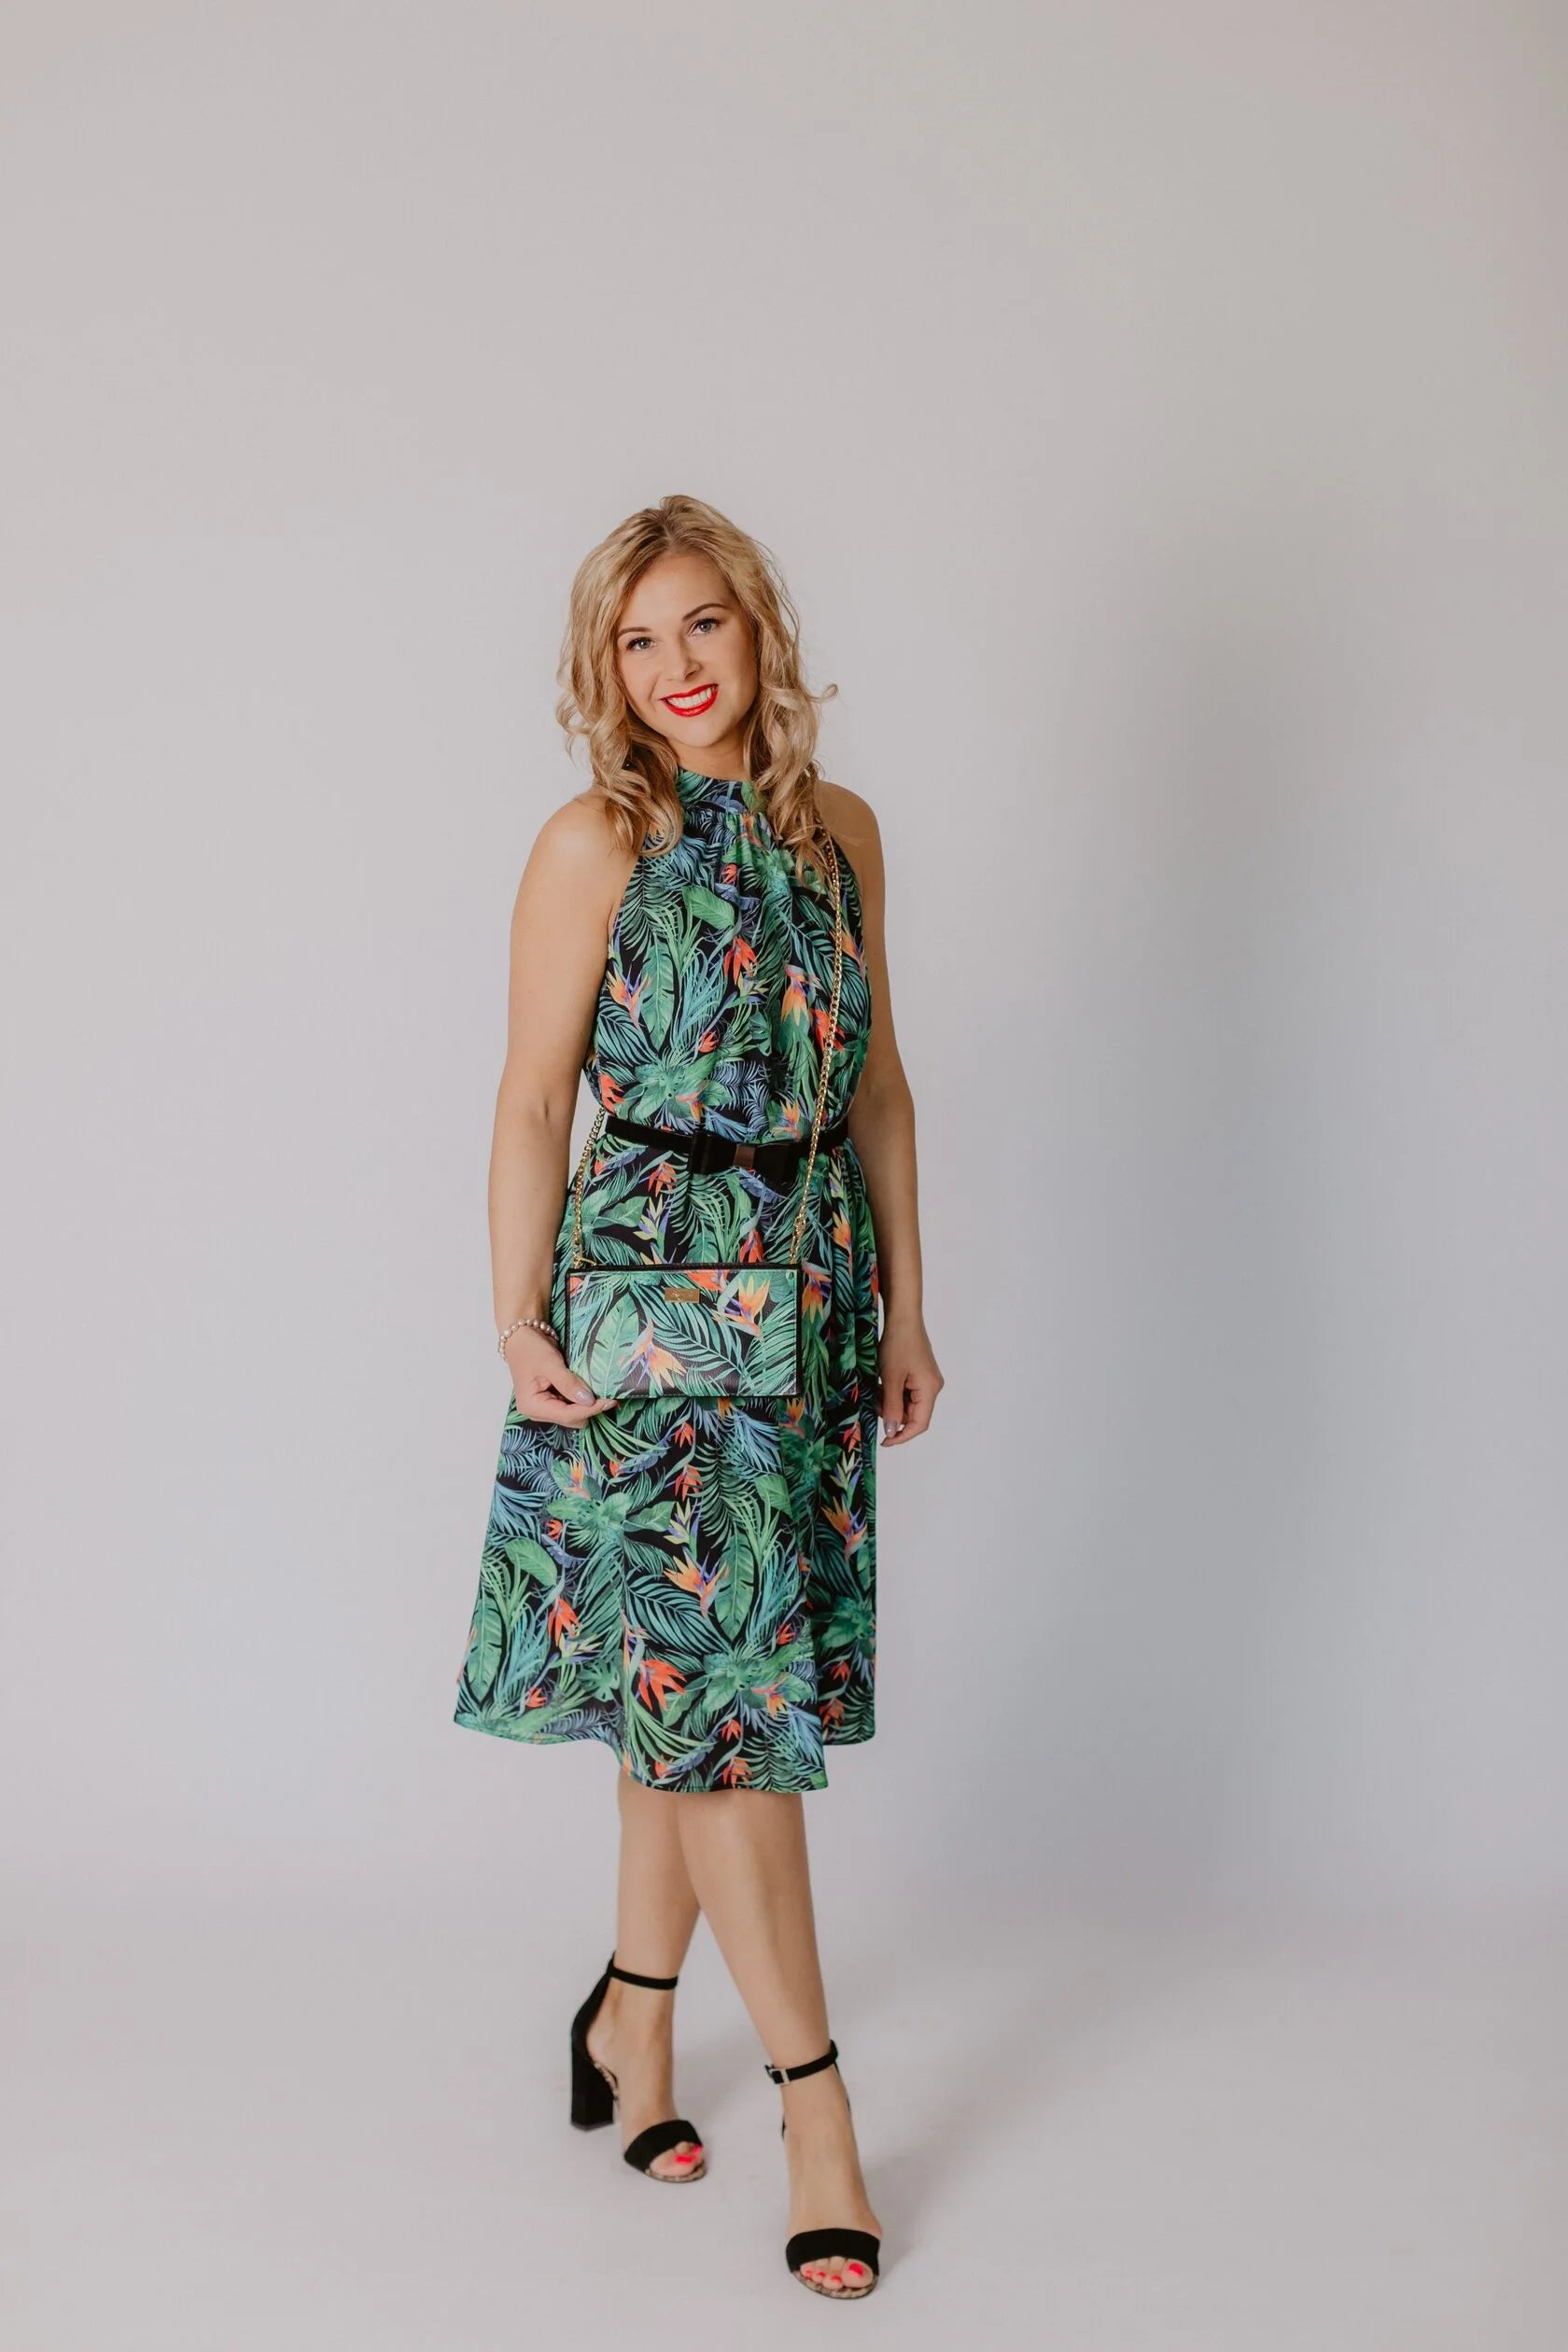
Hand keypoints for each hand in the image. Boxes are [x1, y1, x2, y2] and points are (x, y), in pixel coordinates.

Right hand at [503, 1327, 616, 1424]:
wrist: (523, 1337)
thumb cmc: (531, 1349)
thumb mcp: (550, 1363)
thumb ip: (568, 1383)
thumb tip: (589, 1400)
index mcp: (532, 1406)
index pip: (567, 1415)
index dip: (590, 1410)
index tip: (610, 1401)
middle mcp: (537, 1411)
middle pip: (571, 1420)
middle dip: (589, 1409)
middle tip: (608, 1395)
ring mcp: (545, 1407)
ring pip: (573, 1416)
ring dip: (587, 1406)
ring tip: (602, 1393)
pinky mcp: (552, 1401)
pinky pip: (571, 1407)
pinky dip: (582, 1400)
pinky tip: (591, 1390)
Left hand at [876, 1316, 942, 1444]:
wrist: (903, 1317)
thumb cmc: (898, 1343)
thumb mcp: (891, 1378)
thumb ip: (891, 1406)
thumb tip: (892, 1431)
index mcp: (930, 1389)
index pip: (920, 1424)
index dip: (902, 1436)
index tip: (885, 1441)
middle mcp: (932, 1387)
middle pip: (915, 1415)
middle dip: (893, 1416)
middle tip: (874, 1408)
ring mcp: (926, 1380)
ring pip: (908, 1404)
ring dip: (891, 1404)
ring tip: (875, 1394)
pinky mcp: (919, 1374)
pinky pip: (906, 1393)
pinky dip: (892, 1394)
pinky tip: (880, 1386)